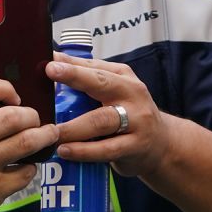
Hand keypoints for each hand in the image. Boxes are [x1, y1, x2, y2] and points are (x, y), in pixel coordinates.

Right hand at [0, 76, 58, 211]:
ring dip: (44, 136)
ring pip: (27, 142)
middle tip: (35, 120)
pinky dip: (31, 167)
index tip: (13, 99)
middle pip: (13, 115)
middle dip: (32, 115)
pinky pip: (26, 172)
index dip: (5, 88)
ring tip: (47, 135)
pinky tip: (24, 165)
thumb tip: (6, 100)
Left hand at [45, 53, 167, 178]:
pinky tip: (66, 151)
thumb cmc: (128, 113)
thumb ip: (87, 76)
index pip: (94, 67)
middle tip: (50, 73)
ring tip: (52, 132)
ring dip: (74, 127)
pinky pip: (107, 149)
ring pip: (102, 121)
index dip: (71, 64)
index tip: (50, 62)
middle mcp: (132, 94)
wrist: (161, 143)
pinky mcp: (135, 146)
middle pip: (102, 84)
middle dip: (75, 77)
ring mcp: (136, 121)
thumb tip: (52, 60)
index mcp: (123, 77)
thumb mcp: (113, 90)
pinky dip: (84, 151)